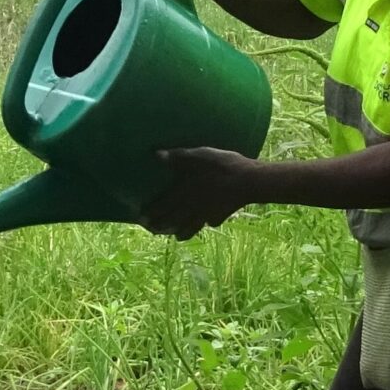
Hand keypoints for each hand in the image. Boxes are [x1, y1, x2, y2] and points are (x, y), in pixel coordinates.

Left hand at [140, 147, 261, 239]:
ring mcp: (206, 214)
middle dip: (160, 227)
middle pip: (172, 221)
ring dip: (180, 232)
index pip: (161, 207)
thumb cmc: (221, 166)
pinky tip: (206, 223)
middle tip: (151, 230)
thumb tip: (156, 154)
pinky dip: (204, 225)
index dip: (150, 214)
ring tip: (174, 235)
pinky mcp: (221, 215)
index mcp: (183, 193)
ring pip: (189, 228)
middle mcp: (192, 207)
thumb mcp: (198, 156)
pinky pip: (209, 223)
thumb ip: (177, 157)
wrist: (249, 182)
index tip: (140, 219)